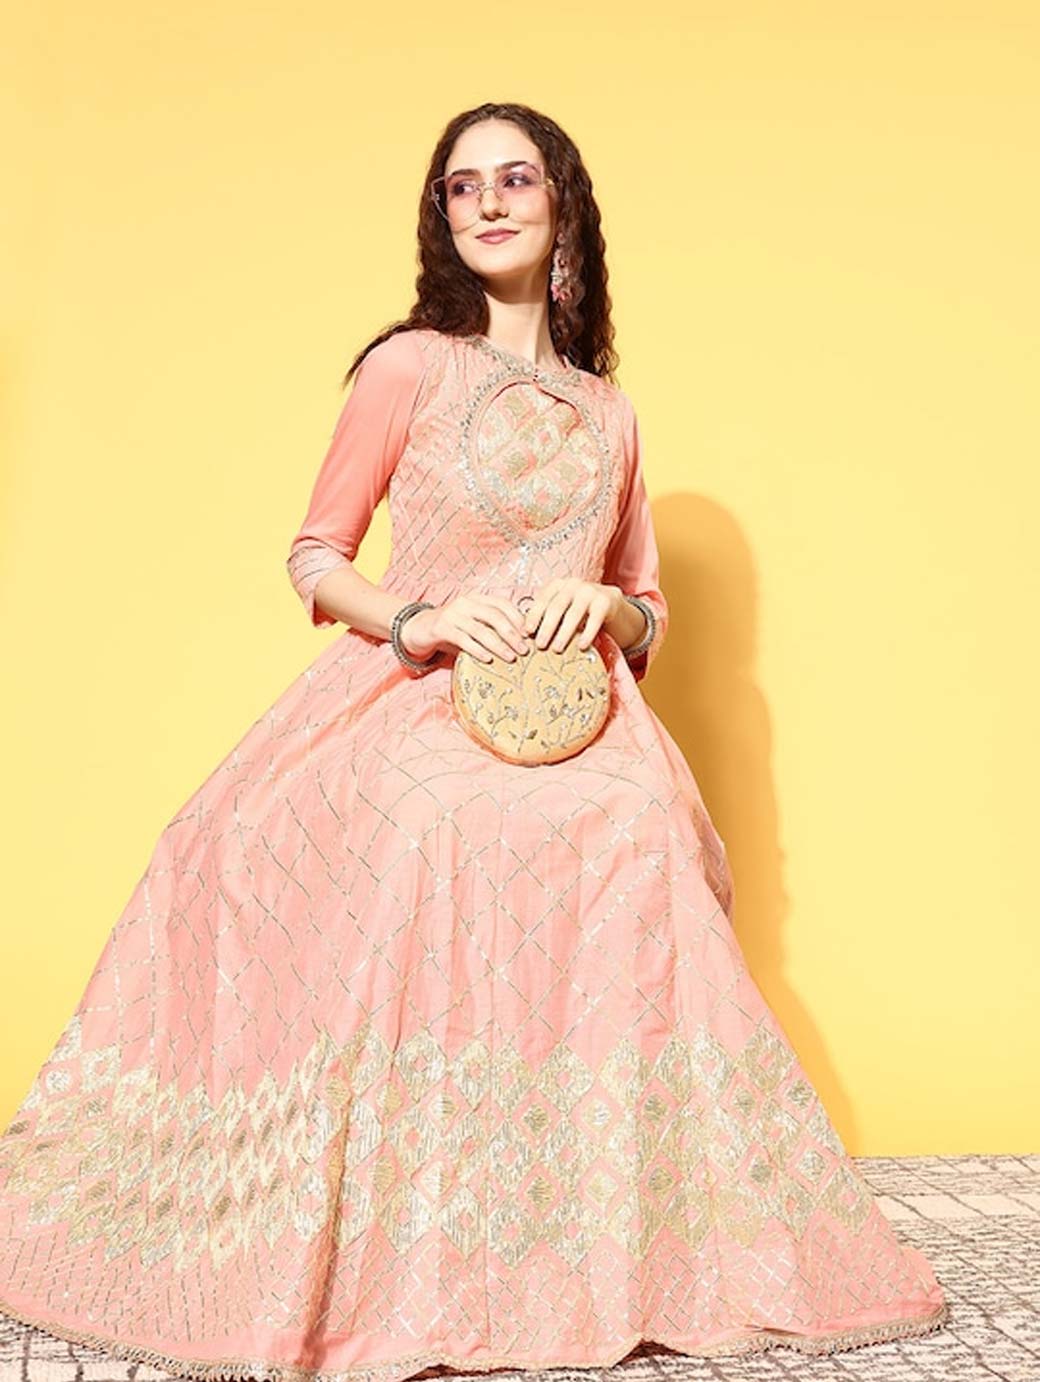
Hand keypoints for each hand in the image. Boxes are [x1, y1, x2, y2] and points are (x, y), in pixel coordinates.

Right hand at [400, 591, 531, 663]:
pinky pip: (463, 639)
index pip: (502, 604)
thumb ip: (491, 624)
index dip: (518, 618)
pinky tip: (488, 659)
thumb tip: (521, 639)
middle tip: (524, 649)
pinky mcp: (442, 628)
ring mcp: (453, 615)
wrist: (420, 627)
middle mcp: (466, 603)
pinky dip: (478, 650)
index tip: (529, 634)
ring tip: (511, 657)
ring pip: (480, 630)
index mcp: (477, 598)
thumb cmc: (453, 627)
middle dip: (511, 633)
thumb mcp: (473, 621)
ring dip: (498, 645)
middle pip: (494, 616)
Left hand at [521, 577, 623, 652]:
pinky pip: (595, 620)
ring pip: (574, 614)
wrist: (610, 603)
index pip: (543, 600)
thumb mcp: (562, 608)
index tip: (526, 633)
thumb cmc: (579, 609)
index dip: (534, 616)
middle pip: (557, 607)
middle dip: (547, 627)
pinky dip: (587, 634)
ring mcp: (590, 591)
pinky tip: (582, 647)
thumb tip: (526, 635)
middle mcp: (573, 584)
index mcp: (558, 584)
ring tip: (557, 649)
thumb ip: (547, 616)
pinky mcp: (605, 601)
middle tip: (540, 645)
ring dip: (564, 633)